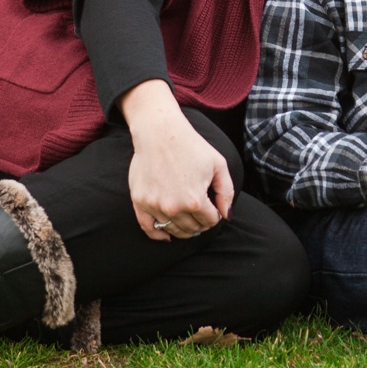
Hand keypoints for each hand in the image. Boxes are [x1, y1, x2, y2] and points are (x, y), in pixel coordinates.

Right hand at [120, 80, 234, 241]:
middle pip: (192, 229)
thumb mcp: (218, 165)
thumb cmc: (191, 146)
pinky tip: (167, 235)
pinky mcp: (140, 202)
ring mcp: (155, 206)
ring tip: (188, 220)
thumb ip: (226, 193)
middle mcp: (174, 207)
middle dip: (200, 223)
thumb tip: (226, 216)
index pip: (210, 221)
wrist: (160, 132)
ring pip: (173, 230)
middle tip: (201, 214)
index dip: (215, 215)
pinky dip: (159, 235)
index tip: (213, 207)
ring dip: (184, 229)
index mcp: (195, 200)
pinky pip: (149, 229)